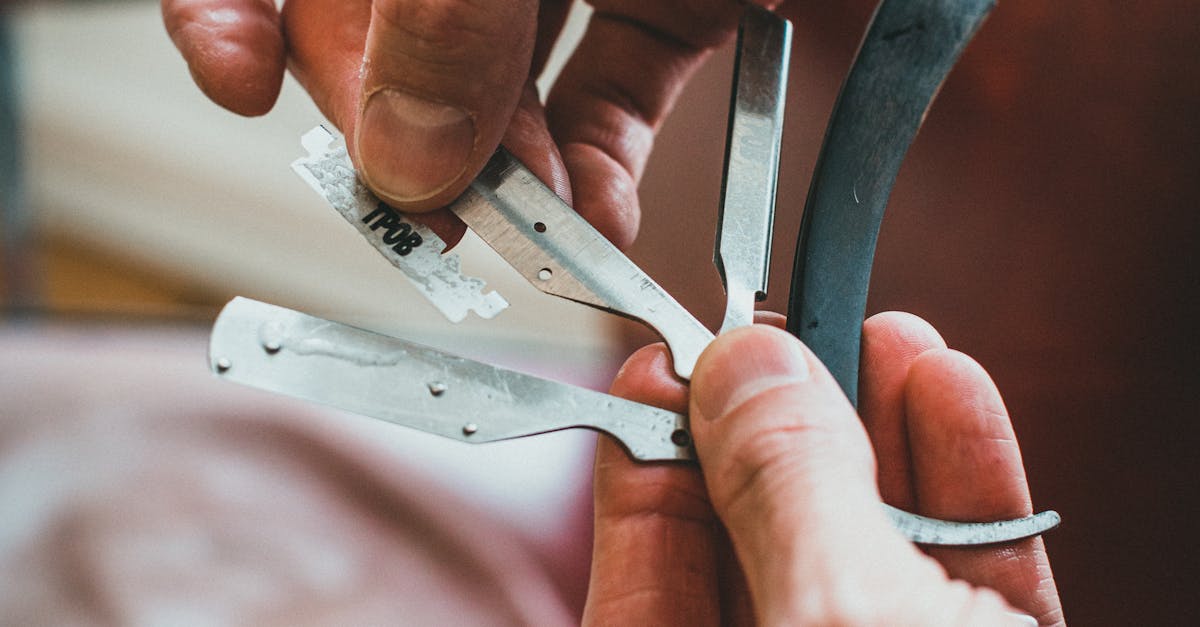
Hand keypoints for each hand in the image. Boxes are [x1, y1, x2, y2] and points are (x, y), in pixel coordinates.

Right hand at [161, 0, 775, 247]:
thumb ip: (450, 6)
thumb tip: (403, 158)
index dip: (238, 7)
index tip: (242, 88)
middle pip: (395, 28)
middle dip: (407, 124)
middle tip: (440, 206)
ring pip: (507, 79)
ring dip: (509, 171)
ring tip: (533, 234)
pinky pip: (623, 85)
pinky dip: (607, 164)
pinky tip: (600, 222)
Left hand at [586, 312, 1063, 624]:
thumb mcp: (833, 614)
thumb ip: (785, 489)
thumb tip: (746, 368)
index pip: (644, 560)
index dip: (655, 445)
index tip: (676, 358)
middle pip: (763, 534)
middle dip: (785, 418)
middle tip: (794, 332)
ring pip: (869, 544)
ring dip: (884, 430)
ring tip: (888, 336)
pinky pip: (964, 574)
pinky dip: (966, 486)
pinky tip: (951, 395)